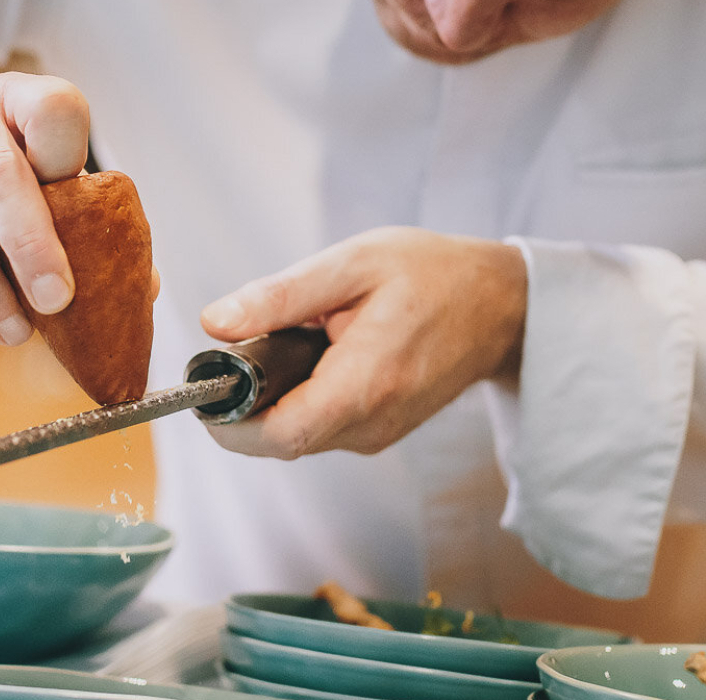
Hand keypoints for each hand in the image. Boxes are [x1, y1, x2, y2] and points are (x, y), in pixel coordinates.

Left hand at [199, 228, 526, 457]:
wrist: (499, 304)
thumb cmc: (431, 274)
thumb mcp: (352, 264)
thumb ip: (280, 296)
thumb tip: (215, 323)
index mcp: (364, 386)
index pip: (277, 436)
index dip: (229, 423)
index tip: (206, 389)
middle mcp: (371, 425)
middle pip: (281, 440)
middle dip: (247, 405)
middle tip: (244, 349)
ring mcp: (378, 435)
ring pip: (300, 436)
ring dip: (277, 399)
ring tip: (294, 340)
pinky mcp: (381, 431)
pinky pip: (323, 427)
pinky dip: (304, 398)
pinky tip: (320, 355)